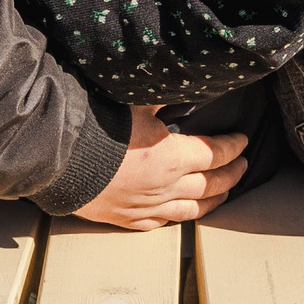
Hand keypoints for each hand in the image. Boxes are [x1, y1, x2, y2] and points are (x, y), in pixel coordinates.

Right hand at [73, 104, 248, 229]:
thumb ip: (163, 97)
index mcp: (174, 156)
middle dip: (232, 173)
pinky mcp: (129, 220)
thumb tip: (182, 81)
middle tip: (243, 166)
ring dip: (213, 200)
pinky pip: (164, 223)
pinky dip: (180, 217)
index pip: (216, 153)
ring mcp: (149, 207)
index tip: (242, 140)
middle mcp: (167, 186)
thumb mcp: (136, 104)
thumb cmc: (98, 129)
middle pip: (212, 184)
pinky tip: (185, 212)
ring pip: (193, 209)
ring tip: (224, 192)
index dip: (233, 146)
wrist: (60, 160)